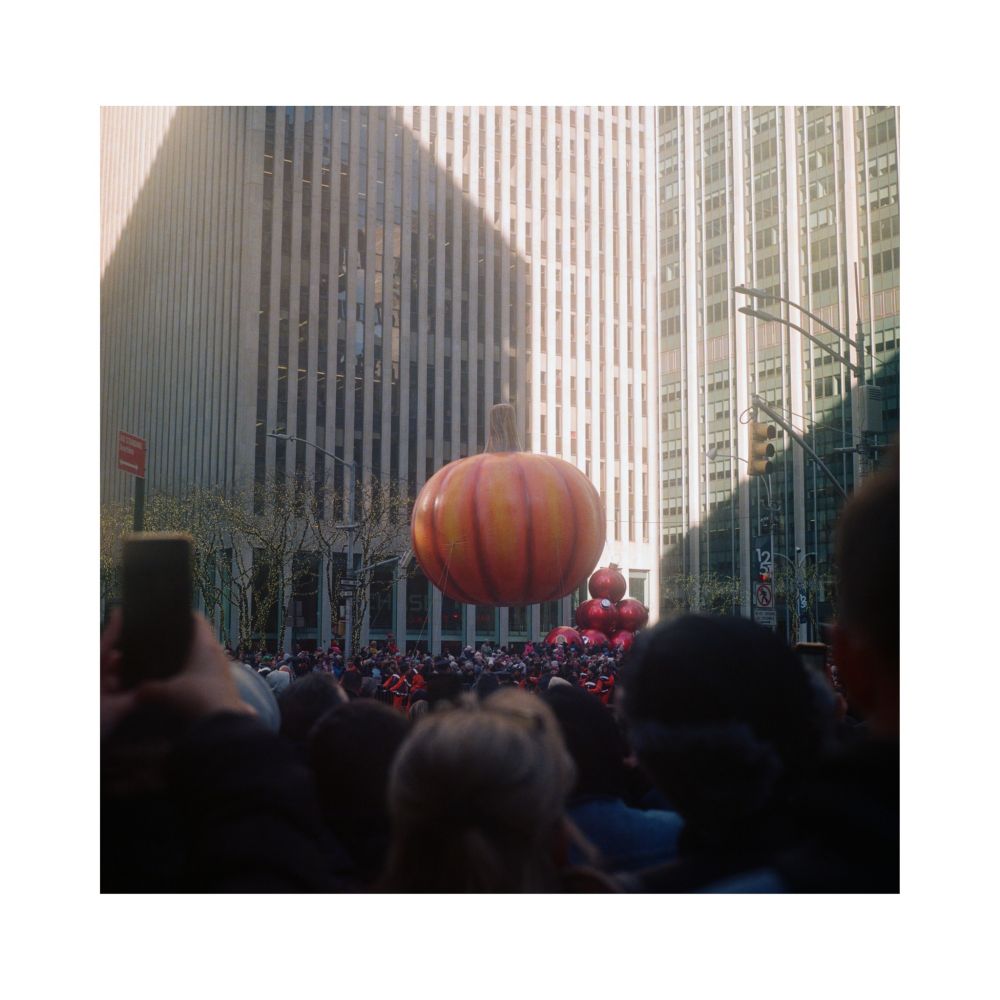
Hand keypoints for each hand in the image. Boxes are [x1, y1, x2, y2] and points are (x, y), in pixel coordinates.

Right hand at [101, 611, 252, 739]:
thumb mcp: (167, 693)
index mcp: (206, 646)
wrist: (223, 722)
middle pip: (201, 638)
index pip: (198, 620)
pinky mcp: (225, 685)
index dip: (184, 615)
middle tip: (163, 642)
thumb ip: (148, 690)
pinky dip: (196, 673)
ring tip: (170, 663)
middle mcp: (218, 653)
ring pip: (205, 656)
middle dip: (183, 640)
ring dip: (191, 658)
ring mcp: (223, 669)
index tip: (169, 616)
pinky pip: (208, 672)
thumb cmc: (197, 698)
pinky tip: (183, 683)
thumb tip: (135, 691)